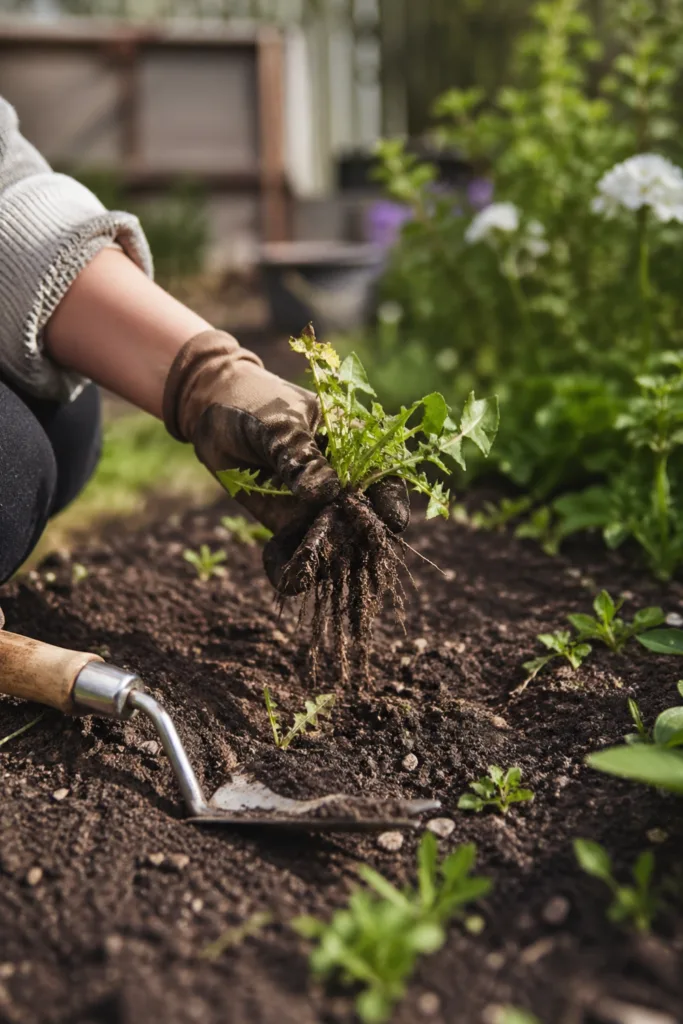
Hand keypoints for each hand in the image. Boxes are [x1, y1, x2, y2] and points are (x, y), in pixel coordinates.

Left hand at [163, 330, 409, 591]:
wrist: (213, 415)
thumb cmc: (256, 404)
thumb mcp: (279, 424)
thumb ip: (300, 456)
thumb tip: (327, 493)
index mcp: (355, 447)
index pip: (384, 476)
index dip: (392, 500)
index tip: (392, 521)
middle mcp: (343, 483)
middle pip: (364, 517)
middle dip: (363, 540)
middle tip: (355, 556)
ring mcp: (318, 507)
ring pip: (335, 541)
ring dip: (331, 560)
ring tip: (317, 571)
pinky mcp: (290, 526)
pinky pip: (297, 552)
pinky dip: (294, 570)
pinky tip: (288, 581)